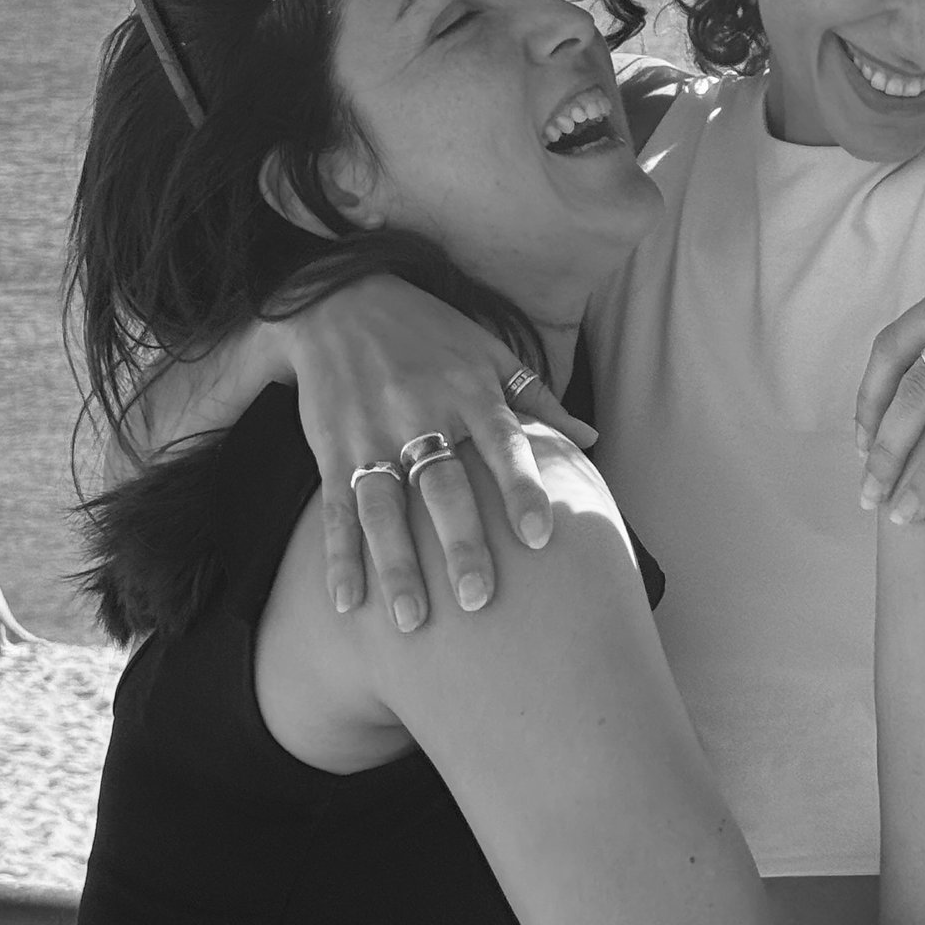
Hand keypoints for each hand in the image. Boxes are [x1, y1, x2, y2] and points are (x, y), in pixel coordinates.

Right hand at [276, 278, 596, 628]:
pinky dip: (339, 556)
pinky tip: (345, 603)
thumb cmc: (429, 332)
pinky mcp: (332, 448)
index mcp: (469, 390)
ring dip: (397, 566)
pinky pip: (336, 508)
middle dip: (460, 544)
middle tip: (479, 600)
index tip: (541, 538)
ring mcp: (372, 434)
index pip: (504, 444)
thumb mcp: (488, 352)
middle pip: (443, 487)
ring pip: (385, 508)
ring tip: (413, 622)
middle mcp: (422, 414)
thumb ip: (538, 400)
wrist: (336, 301)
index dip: (522, 489)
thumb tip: (592, 439)